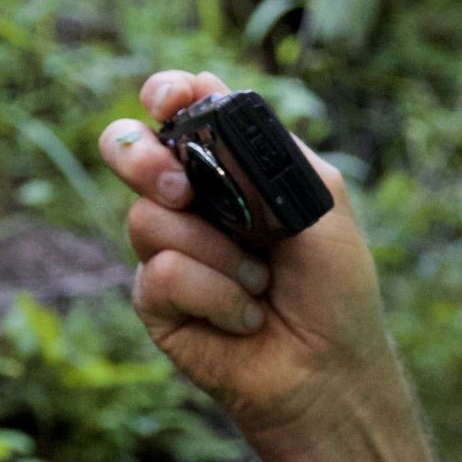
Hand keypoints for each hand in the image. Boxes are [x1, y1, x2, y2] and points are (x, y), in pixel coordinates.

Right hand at [97, 69, 409, 443]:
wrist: (330, 367)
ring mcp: (168, 249)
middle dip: (144, 159)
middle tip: (181, 189)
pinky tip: (244, 317)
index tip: (168, 100)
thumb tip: (213, 106)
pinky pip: (163, 273)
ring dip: (218, 253)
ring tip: (260, 282)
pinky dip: (216, 294)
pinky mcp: (156, 301)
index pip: (181, 110)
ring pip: (148, 218)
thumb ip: (270, 151)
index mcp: (231, 165)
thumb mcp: (320, 200)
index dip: (166, 94)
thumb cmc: (333, 284)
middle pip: (128, 148)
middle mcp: (190, 200)